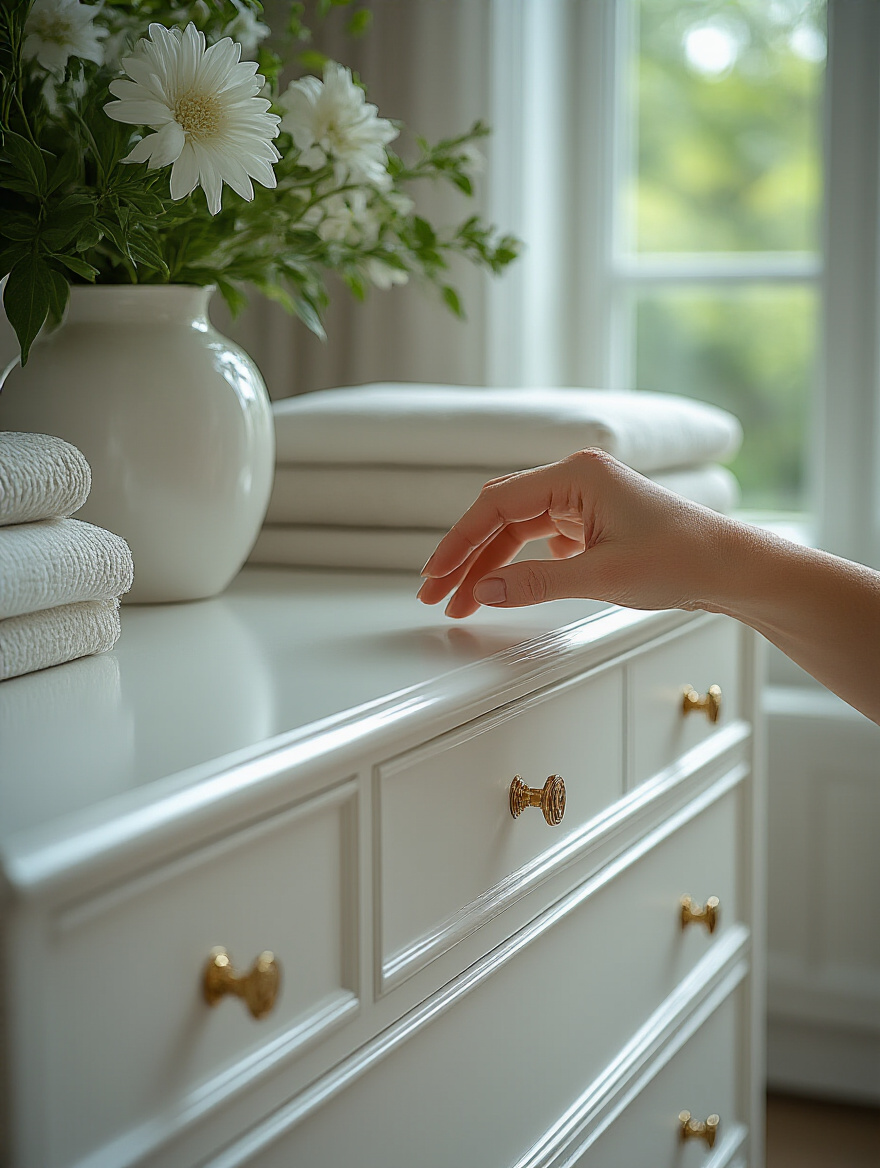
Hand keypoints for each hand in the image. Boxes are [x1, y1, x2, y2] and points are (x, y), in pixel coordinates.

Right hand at [417, 449, 727, 617]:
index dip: (459, 542)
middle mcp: (576, 480)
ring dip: (489, 564)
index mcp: (577, 475)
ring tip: (462, 601)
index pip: (498, 505)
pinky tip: (502, 588)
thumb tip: (485, 590)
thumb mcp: (604, 577)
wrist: (731, 567)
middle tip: (436, 593)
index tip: (435, 575)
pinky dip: (517, 564)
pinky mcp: (591, 522)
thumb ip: (538, 582)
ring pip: (517, 530)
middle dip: (466, 556)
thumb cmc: (684, 559)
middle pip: (501, 516)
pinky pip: (539, 540)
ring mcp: (583, 500)